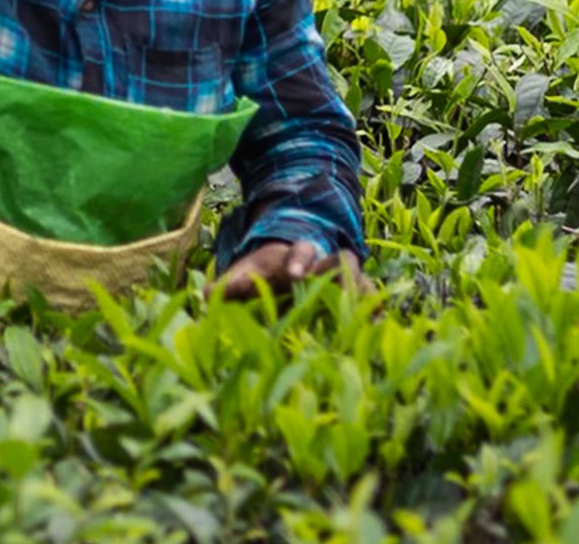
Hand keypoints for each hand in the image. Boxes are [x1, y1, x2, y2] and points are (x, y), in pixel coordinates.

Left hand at [215, 240, 365, 300]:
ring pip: (357, 277)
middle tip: (340, 291)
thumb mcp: (247, 274)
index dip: (298, 262)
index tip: (294, 275)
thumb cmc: (265, 273)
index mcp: (293, 257)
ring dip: (359, 292)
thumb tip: (201, 297)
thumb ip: (228, 286)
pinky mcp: (351, 294)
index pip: (298, 252)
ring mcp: (339, 277)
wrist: (290, 264)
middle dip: (339, 274)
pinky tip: (377, 327)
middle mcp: (322, 263)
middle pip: (336, 259)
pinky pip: (366, 297)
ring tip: (368, 313)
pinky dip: (372, 310)